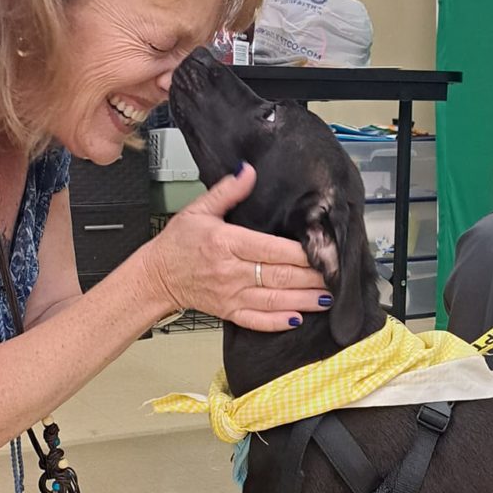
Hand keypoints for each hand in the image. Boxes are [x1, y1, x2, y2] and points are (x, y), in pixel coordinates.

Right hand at [140, 163, 330, 331]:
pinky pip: (257, 320)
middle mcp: (231, 272)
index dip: (300, 253)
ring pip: (274, 300)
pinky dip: (278, 321)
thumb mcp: (199, 209)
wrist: (156, 276)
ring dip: (303, 300)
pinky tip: (297, 318)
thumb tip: (248, 171)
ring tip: (327, 298)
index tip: (322, 252)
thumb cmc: (177, 243)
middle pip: (279, 275)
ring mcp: (231, 295)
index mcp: (227, 243)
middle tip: (336, 277)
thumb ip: (228, 191)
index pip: (272, 249)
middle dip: (311, 278)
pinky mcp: (229, 311)